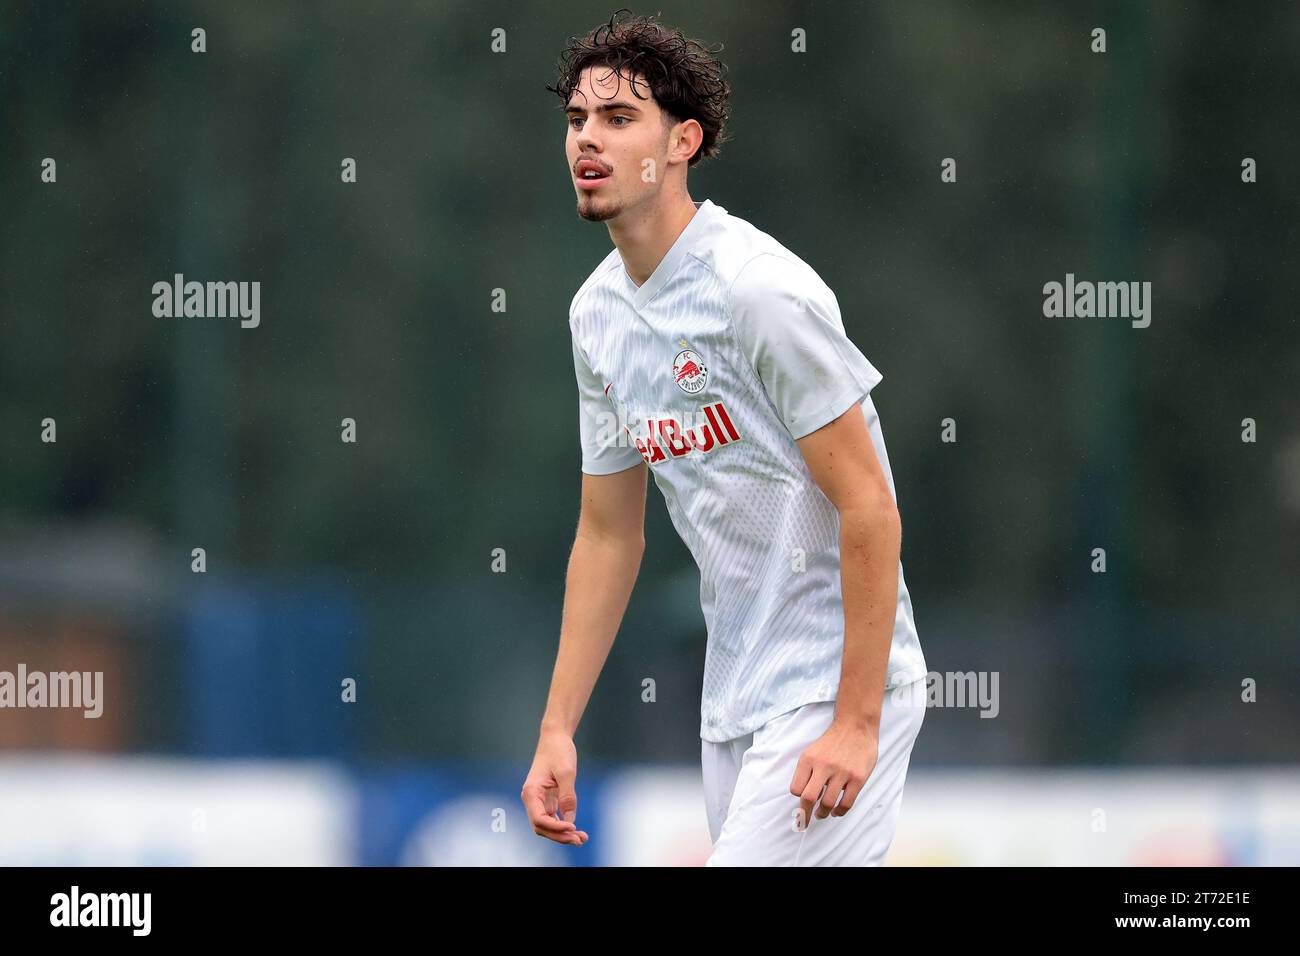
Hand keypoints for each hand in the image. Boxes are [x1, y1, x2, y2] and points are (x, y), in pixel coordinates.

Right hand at [521, 729, 588, 845]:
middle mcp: (532, 799)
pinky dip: (563, 825)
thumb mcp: (566, 772)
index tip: (573, 827)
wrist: (555, 738)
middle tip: (580, 839)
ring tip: (581, 838)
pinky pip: (553, 818)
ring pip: (547, 825)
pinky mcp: (547, 800)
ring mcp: (539, 801)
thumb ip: (568, 796)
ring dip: (562, 834)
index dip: (556, 827)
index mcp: (531, 792)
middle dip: (560, 836)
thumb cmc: (558, 751)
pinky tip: (577, 830)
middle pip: (542, 827)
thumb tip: (570, 819)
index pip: (540, 819)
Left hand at [789, 718, 878, 827]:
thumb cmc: (833, 742)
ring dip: (824, 813)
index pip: (796, 788)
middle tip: (805, 821)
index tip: (801, 802)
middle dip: (805, 814)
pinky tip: (837, 811)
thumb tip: (801, 795)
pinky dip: (840, 812)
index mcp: (809, 759)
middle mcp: (824, 765)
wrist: (856, 726)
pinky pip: (847, 803)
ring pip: (829, 803)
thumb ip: (806, 771)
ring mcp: (842, 772)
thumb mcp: (812, 751)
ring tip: (822, 814)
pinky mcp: (858, 778)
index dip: (798, 798)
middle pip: (809, 798)